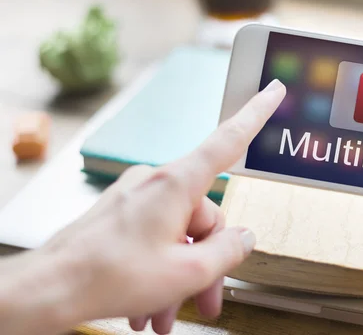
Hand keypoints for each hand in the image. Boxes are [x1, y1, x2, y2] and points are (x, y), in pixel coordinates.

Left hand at [39, 79, 285, 333]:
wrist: (49, 288)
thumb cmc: (108, 276)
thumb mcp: (186, 272)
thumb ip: (228, 251)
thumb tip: (244, 237)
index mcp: (177, 185)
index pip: (228, 141)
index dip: (255, 115)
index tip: (272, 91)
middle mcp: (157, 183)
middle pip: (205, 216)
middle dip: (207, 264)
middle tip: (207, 300)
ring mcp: (137, 197)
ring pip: (179, 234)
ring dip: (180, 276)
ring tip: (167, 314)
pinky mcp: (123, 214)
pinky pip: (156, 237)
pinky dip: (159, 270)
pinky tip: (151, 306)